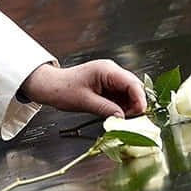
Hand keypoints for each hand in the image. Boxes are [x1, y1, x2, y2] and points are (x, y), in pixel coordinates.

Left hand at [18, 60, 147, 119]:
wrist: (50, 86)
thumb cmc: (63, 90)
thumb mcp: (85, 102)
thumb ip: (106, 109)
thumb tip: (123, 118)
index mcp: (106, 70)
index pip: (132, 83)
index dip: (139, 100)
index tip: (140, 114)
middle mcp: (111, 71)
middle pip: (134, 87)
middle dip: (135, 104)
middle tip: (130, 120)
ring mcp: (110, 78)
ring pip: (129, 93)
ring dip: (128, 106)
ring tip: (120, 118)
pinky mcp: (107, 85)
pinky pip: (121, 96)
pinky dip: (121, 106)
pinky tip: (115, 114)